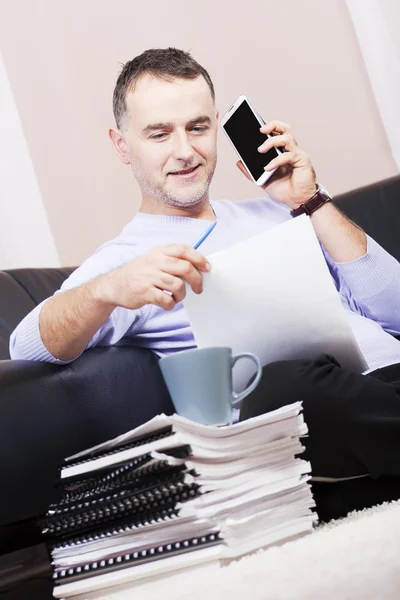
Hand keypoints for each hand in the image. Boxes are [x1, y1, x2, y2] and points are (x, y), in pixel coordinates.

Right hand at [93, 244, 209, 311]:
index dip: (199, 258)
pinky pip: (166, 299)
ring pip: (178, 285)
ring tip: (177, 297)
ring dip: (182, 294)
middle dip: (197, 280)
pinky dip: (170, 304)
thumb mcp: (153, 259)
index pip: (183, 250)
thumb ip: (172, 260)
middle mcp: (154, 262)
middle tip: (198, 289)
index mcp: (159, 252)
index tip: (207, 268)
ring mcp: (149, 277)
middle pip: (185, 267)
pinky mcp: (144, 292)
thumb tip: (197, 267)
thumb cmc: (139, 274)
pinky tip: (167, 303)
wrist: (113, 285)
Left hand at [236, 120, 316, 209]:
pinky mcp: (302, 161)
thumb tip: (239, 161)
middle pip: (285, 128)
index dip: (267, 126)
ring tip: (260, 150)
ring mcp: (297, 154)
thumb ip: (251, 171)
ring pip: (286, 138)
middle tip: (261, 130)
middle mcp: (291, 149)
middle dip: (273, 125)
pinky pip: (289, 156)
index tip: (254, 125)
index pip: (276, 132)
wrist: (297, 201)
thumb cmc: (284, 189)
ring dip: (271, 142)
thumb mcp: (263, 179)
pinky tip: (268, 167)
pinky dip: (276, 160)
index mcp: (282, 150)